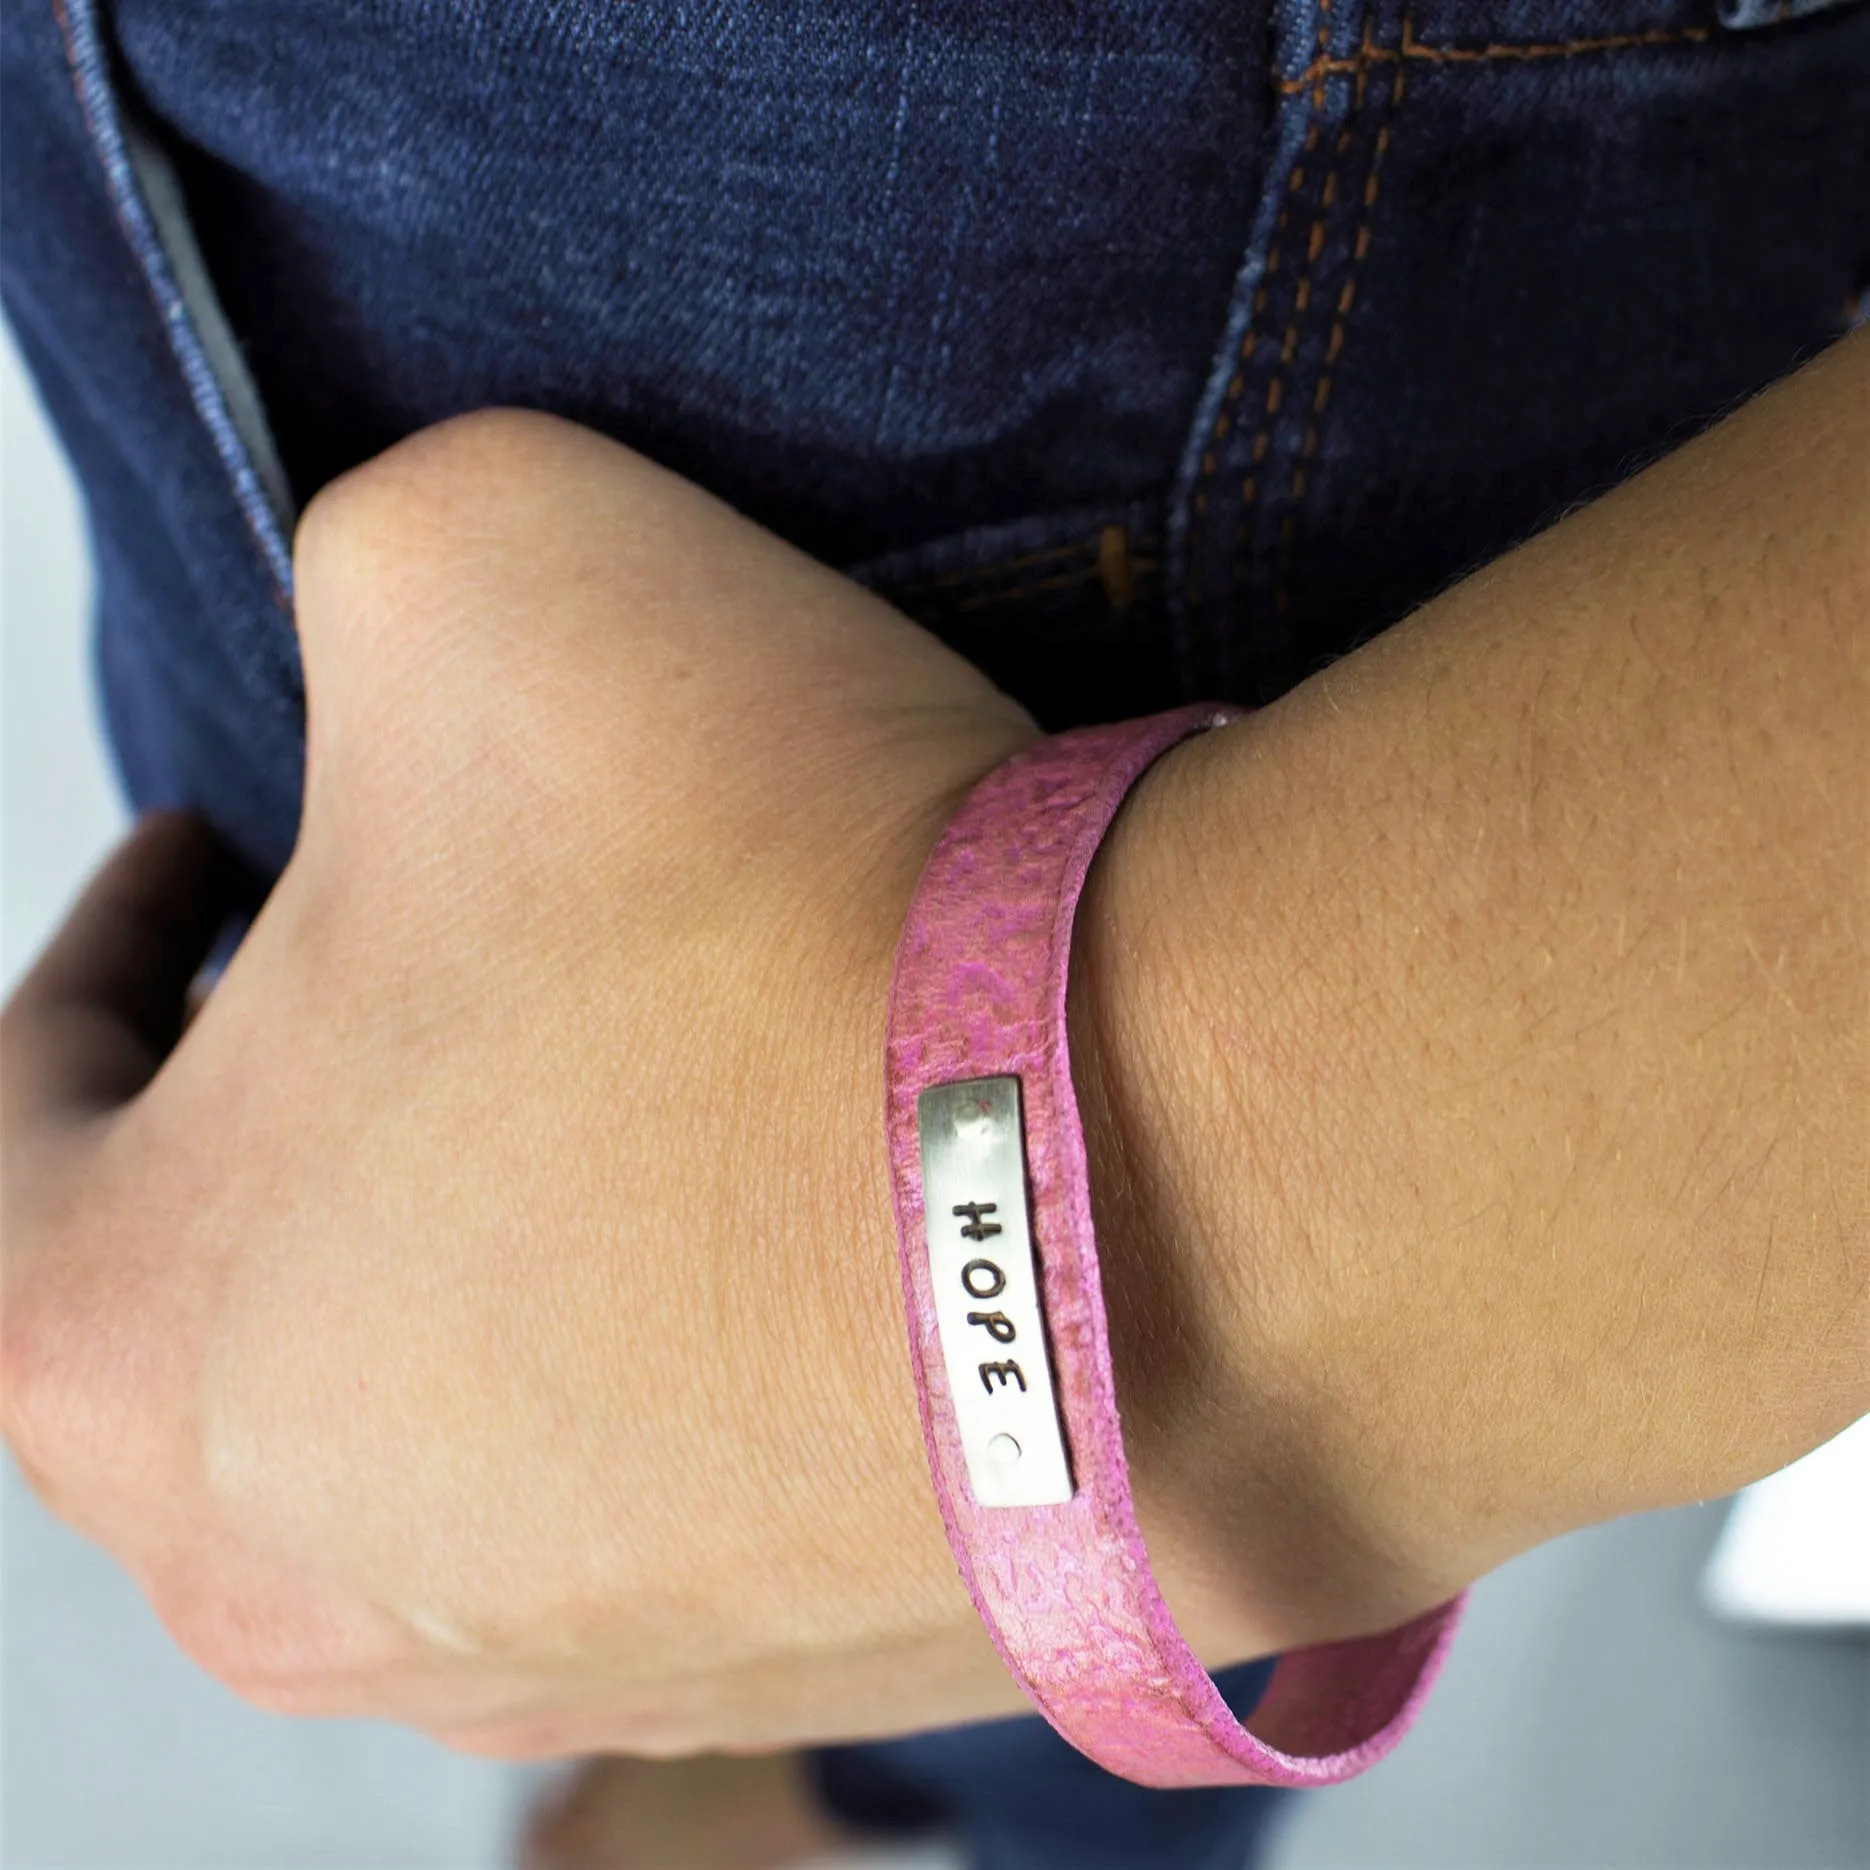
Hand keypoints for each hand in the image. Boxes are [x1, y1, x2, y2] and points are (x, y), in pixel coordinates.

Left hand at [2, 410, 1072, 1756]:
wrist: (1177, 1190)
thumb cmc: (778, 916)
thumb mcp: (467, 561)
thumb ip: (342, 578)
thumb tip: (404, 659)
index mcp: (127, 1348)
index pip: (30, 1107)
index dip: (118, 934)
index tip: (225, 844)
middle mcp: (314, 1578)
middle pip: (251, 1288)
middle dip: (330, 1092)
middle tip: (459, 949)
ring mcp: (574, 1664)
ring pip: (469, 1413)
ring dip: (530, 1231)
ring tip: (665, 1081)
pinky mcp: (803, 1673)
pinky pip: (683, 1494)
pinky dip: (711, 1344)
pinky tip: (819, 1216)